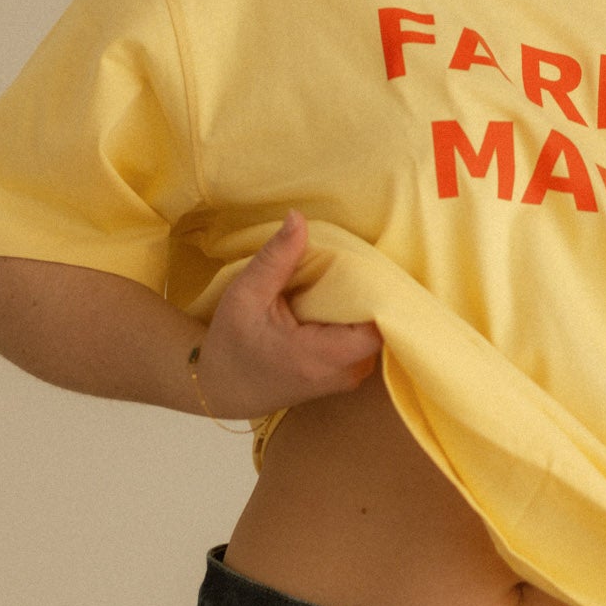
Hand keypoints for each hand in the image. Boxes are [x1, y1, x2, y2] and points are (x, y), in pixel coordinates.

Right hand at [191, 209, 383, 420]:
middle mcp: (345, 374)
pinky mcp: (347, 376)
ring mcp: (349, 378)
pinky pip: (366, 343)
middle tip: (354, 265)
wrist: (223, 389)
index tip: (364, 265)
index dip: (378, 293)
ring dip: (363, 308)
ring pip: (377, 335)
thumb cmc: (231, 344)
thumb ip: (276, 258)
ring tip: (344, 282)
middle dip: (369, 295)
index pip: (379, 325)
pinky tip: (338, 302)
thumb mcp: (246, 295)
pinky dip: (356, 321)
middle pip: (382, 327)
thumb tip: (298, 217)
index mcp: (324, 357)